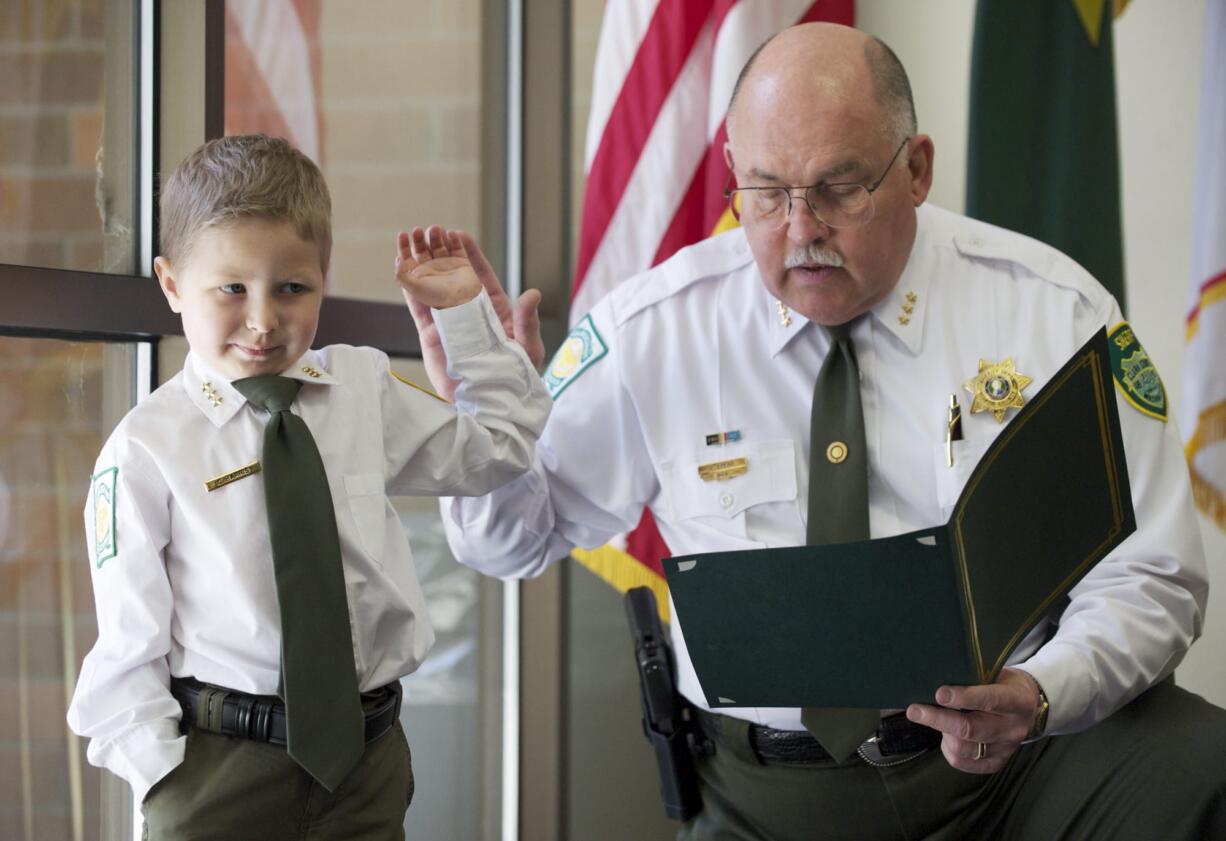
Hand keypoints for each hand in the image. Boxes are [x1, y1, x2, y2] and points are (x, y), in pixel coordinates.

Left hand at [395, 226, 481, 309]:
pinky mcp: (462, 263)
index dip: (404, 245)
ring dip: (436, 236)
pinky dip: (455, 239)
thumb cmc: (438, 298)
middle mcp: (432, 269)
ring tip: (435, 229)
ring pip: (439, 245)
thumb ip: (402, 275)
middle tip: (418, 230)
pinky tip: (451, 234)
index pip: (408, 257)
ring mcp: (447, 265)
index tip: (403, 235)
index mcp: (419, 275)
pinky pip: (458, 247)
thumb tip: (398, 260)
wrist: (464, 304)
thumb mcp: (415, 288)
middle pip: (423, 248)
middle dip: (420, 238)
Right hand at [399, 229, 544, 402]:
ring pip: (430, 283)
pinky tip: (400, 262)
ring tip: (409, 235)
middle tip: (428, 228)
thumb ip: (527, 322)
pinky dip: (408, 284)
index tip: (456, 233)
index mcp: (493, 308)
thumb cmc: (516, 379)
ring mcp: (447, 321)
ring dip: (420, 259)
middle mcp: (468, 310)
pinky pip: (417, 304)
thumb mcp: (528, 348)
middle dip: (439, 248)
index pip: (478, 273)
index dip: (467, 252)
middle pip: (450, 271)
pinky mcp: (429, 334)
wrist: (491, 406)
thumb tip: (532, 294)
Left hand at [904, 667, 1039, 773]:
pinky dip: (948, 749)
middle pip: (971, 729)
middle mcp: (1014, 728)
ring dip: (942, 733)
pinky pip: (963, 762)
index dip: (963, 697)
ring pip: (964, 748)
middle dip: (938, 719)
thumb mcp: (996, 673)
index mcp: (1017, 701)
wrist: (1029, 707)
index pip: (989, 700)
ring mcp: (1006, 749)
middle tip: (915, 711)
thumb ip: (973, 678)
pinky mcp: (997, 762)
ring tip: (934, 719)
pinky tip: (946, 735)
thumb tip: (935, 677)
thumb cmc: (1003, 684)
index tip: (939, 694)